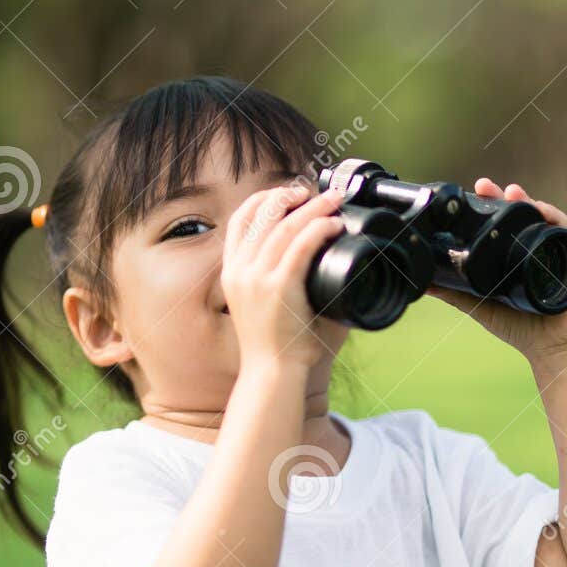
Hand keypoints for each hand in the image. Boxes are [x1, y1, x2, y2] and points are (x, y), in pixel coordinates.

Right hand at [221, 182, 345, 368]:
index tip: (290, 193)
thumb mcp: (265, 303)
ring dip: (313, 208)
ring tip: (334, 201)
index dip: (266, 198)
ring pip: (285, 227)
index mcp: (232, 271)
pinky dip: (318, 230)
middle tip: (320, 192)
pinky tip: (333, 225)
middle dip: (294, 196)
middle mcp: (240, 271)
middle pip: (265, 215)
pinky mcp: (278, 289)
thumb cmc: (277, 344)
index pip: (242, 220)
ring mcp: (257, 279)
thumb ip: (279, 278)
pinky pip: (299, 247)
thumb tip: (310, 258)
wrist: (271, 373)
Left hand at [425, 177, 566, 366]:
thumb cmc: (518, 327)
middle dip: (503, 196)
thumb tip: (423, 284)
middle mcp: (529, 247)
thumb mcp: (479, 305)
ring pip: (539, 216)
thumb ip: (454, 293)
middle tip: (485, 186)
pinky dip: (554, 216)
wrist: (551, 347)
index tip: (472, 192)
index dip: (487, 205)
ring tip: (513, 192)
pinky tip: (541, 210)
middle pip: (518, 213)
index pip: (498, 222)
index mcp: (508, 254)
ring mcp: (549, 249)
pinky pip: (564, 229)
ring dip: (527, 201)